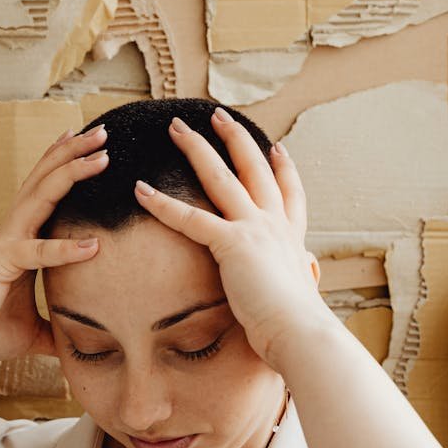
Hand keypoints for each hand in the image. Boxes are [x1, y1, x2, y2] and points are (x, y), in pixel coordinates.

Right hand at [0, 125, 109, 365]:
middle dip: (74, 153)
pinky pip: (36, 252)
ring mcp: (5, 243)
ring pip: (41, 197)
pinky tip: (93, 245)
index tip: (90, 147)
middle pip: (46, 180)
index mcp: (21, 240)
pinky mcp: (0, 264)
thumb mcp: (32, 329)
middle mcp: (13, 232)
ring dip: (71, 173)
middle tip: (103, 132)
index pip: (46, 192)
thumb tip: (81, 342)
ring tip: (101, 156)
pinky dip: (64, 249)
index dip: (65, 165)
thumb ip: (57, 328)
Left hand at [133, 108, 333, 367]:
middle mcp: (275, 224)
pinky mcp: (232, 244)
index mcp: (292, 237)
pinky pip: (189, 217)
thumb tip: (308, 276)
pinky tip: (139, 189)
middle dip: (234, 138)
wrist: (301, 332)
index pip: (289, 194)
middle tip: (218, 115)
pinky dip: (161, 203)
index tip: (278, 148)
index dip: (283, 169)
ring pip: (220, 177)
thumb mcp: (303, 294)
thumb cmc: (297, 324)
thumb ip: (300, 279)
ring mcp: (255, 228)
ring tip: (175, 127)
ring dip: (196, 148)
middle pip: (253, 168)